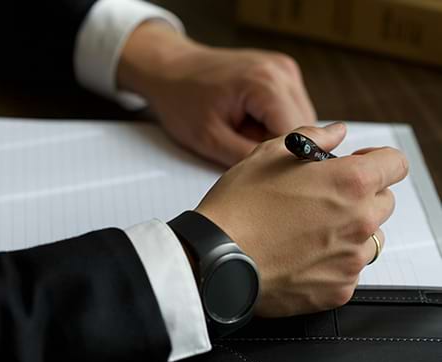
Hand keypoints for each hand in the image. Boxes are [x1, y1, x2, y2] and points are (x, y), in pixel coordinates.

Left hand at [118, 22, 315, 166]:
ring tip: (243, 132)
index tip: (264, 173)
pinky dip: (274, 122)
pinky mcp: (282, 73)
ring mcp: (285, 69)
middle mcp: (282, 72)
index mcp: (266, 84)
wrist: (170, 70)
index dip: (284, 161)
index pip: (299, 138)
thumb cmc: (182, 100)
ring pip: (301, 121)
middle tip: (243, 148)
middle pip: (305, 129)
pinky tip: (249, 122)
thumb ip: (248, 159)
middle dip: (280, 147)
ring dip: (278, 135)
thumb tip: (280, 176)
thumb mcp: (210, 140)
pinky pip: (291, 109)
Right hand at [196, 123, 408, 316]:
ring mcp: (351, 260)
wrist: (216, 257)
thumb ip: (314, 138)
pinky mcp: (338, 289)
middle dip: (360, 195)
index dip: (377, 160)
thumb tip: (336, 132)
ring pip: (367, 238)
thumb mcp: (270, 154)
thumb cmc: (238, 205)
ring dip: (347, 230)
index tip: (360, 164)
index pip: (395, 164)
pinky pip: (348, 270)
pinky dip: (331, 261)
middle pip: (383, 202)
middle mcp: (359, 221)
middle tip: (322, 198)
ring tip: (307, 229)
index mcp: (349, 182)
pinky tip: (299, 254)